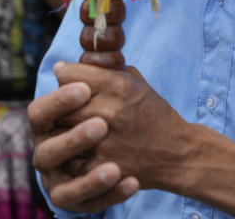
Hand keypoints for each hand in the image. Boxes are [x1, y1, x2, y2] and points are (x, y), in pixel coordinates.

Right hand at [28, 71, 138, 212]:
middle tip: (101, 125)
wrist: (156, 148)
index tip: (84, 89)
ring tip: (114, 167)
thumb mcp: (113, 90)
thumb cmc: (121, 113)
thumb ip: (92, 78)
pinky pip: (88, 203)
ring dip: (89, 176)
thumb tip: (63, 68)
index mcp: (49, 125)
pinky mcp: (75, 201)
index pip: (40, 113)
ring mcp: (59, 180)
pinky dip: (110, 195)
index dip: (59, 102)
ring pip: (64, 185)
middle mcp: (48, 153)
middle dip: (74, 139)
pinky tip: (131, 182)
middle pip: (48, 150)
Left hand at [51, 63, 189, 187]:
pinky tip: (79, 150)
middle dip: (61, 105)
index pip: (68, 75)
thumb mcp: (135, 83)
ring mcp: (101, 140)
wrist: (176, 153)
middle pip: (59, 102)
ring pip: (58, 130)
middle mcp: (107, 111)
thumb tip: (62, 68)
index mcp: (117, 86)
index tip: (69, 83)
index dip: (66, 78)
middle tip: (69, 109)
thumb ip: (103, 72)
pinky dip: (68, 154)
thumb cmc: (153, 114)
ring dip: (61, 129)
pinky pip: (65, 157)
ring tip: (71, 129)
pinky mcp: (97, 167)